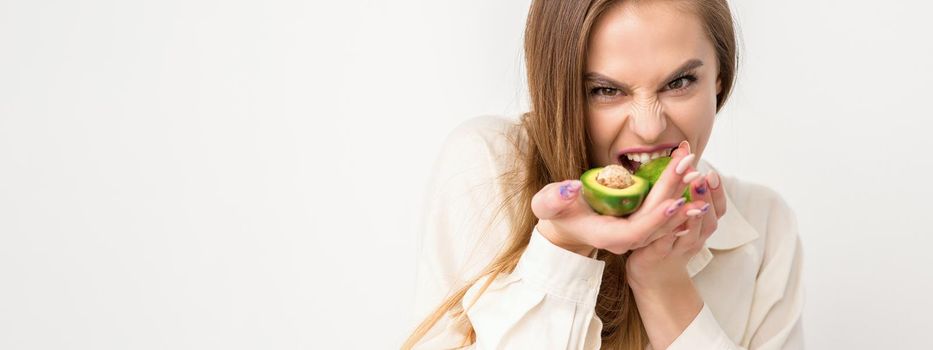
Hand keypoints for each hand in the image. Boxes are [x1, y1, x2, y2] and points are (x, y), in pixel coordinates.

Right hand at [531, 142, 702, 256]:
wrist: (566, 223)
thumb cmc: (555, 211)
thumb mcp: (547, 203)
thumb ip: (555, 198)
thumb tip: (571, 188)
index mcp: (604, 236)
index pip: (634, 233)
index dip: (654, 220)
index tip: (673, 202)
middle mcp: (624, 239)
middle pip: (656, 223)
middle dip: (674, 195)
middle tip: (689, 170)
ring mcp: (634, 233)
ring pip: (664, 219)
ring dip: (681, 194)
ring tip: (694, 170)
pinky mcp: (641, 223)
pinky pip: (664, 213)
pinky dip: (677, 194)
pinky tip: (690, 178)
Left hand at [625, 144, 726, 290]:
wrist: (653, 279)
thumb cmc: (667, 243)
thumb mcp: (680, 218)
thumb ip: (684, 194)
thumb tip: (684, 158)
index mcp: (700, 227)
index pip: (718, 209)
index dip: (717, 192)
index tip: (712, 172)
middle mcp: (694, 239)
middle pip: (709, 221)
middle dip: (707, 198)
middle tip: (702, 178)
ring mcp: (678, 250)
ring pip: (691, 235)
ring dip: (692, 216)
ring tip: (689, 198)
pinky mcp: (658, 257)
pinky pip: (665, 246)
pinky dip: (668, 235)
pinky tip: (666, 222)